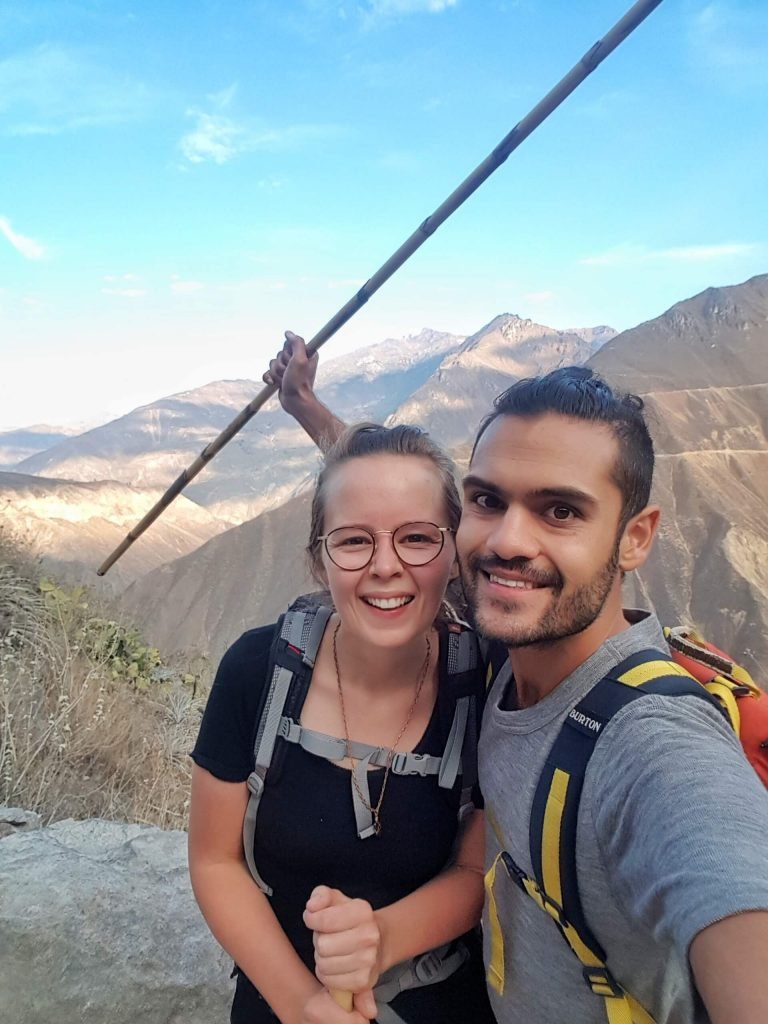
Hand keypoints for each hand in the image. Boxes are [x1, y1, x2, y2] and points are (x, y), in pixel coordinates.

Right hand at [263, 331, 318, 413]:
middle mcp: (297, 360)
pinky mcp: (280, 377)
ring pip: (272, 363)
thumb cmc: (300, 382)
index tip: (293, 361)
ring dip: (276, 373)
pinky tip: (274, 383)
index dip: (287, 353)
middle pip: (279, 354)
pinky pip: (268, 372)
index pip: (288, 344)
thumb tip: (288, 333)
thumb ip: (296, 343)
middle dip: (281, 365)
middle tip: (288, 373)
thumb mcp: (300, 360)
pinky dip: (269, 378)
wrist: (295, 401)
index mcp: (305, 353)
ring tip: (284, 380)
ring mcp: (288, 369)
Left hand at [304, 886, 381, 1019]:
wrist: (378, 943)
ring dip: (322, 959)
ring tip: (332, 952)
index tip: (314, 919)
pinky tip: (336, 966)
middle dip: (319, 941)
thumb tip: (312, 907)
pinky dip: (327, 975)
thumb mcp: (335, 900)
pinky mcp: (364, 981)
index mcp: (363, 911)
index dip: (312, 919)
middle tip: (328, 938)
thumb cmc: (349, 919)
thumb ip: (320, 896)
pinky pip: (330, 981)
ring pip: (324, 965)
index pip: (323, 919)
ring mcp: (369, 960)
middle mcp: (370, 935)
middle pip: (323, 945)